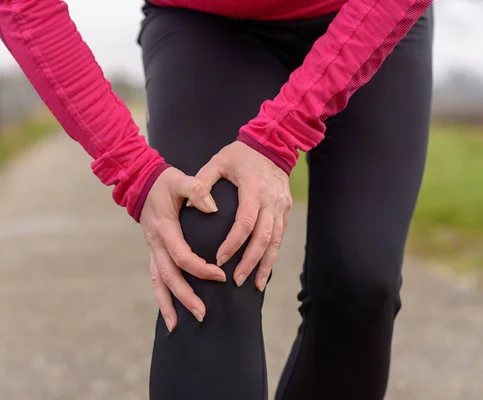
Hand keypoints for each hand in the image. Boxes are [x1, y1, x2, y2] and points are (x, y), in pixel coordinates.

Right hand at [140, 167, 226, 331]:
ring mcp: (153, 249)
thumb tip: (212, 208)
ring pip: (157, 282)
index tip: (221, 275)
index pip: (182, 255)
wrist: (142, 182)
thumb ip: (196, 190)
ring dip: (168, 304)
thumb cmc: (165, 182)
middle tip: (202, 314)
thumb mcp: (181, 179)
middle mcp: (156, 243)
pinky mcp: (154, 252)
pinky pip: (156, 278)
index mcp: (165, 228)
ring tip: (177, 326)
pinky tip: (170, 313)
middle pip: (168, 276)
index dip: (201, 268)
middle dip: (185, 297)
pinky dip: (162, 296)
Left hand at [196, 141, 291, 291]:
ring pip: (275, 241)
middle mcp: (270, 201)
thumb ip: (203, 182)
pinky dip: (272, 256)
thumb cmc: (240, 154)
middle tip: (236, 280)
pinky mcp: (285, 210)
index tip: (219, 259)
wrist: (273, 144)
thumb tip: (197, 208)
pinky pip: (280, 237)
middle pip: (263, 237)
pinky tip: (264, 272)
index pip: (245, 222)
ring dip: (264, 264)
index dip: (233, 243)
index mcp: (253, 189)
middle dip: (250, 261)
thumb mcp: (218, 161)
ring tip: (253, 285)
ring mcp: (280, 206)